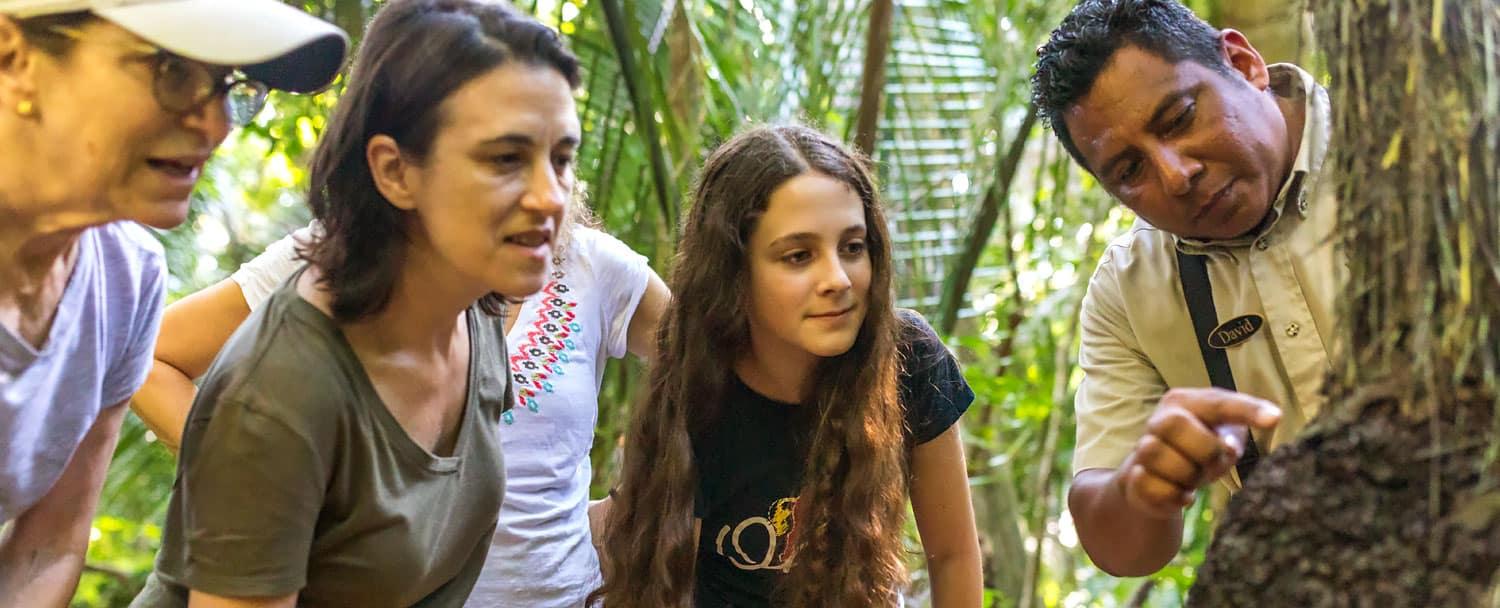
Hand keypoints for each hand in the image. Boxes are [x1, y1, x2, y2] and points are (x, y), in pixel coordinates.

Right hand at [1116, 388, 1280, 517]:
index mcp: (1184, 402)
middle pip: (1174, 424)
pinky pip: (1153, 487)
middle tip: (1214, 462)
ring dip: (1187, 475)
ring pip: (1160, 457)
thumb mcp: (1221, 439)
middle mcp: (1158, 421)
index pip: (1217, 402)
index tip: (1275, 419)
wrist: (1153, 479)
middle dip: (1203, 448)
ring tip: (1194, 478)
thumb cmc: (1197, 451)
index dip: (1246, 409)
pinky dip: (1175, 496)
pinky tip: (1182, 494)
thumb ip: (1231, 438)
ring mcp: (1142, 449)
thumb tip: (1226, 447)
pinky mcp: (1134, 478)